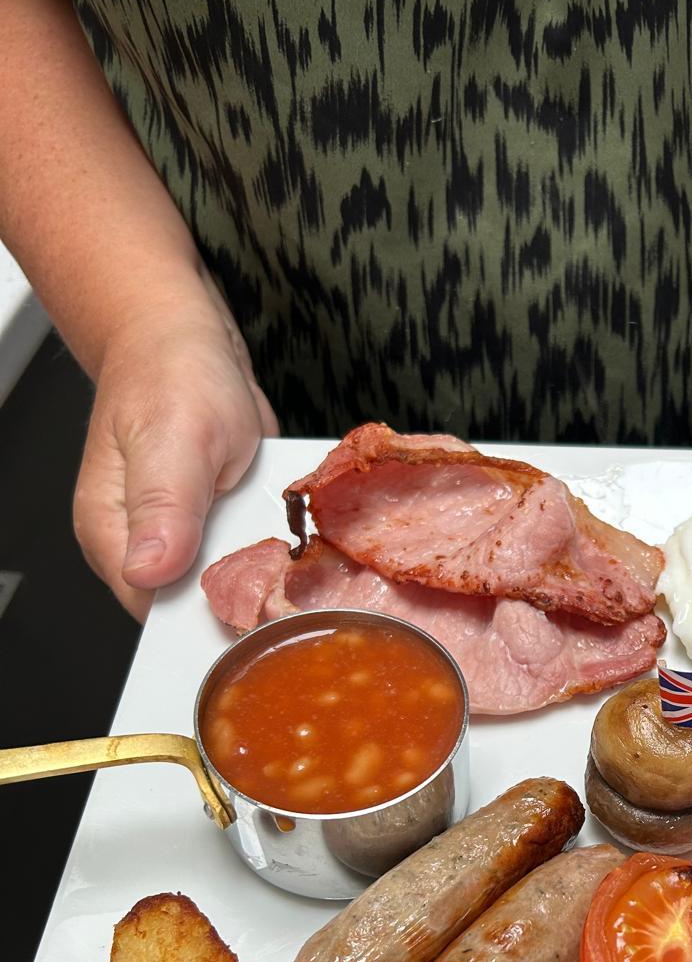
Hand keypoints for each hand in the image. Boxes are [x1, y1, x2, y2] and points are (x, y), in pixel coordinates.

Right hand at [73, 271, 277, 618]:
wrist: (187, 340)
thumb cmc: (169, 376)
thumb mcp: (173, 437)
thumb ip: (163, 506)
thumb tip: (148, 569)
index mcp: (115, 537)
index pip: (160, 614)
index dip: (209, 620)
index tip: (261, 613)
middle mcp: (147, 547)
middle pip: (199, 608)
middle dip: (246, 603)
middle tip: (296, 585)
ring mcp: (186, 539)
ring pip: (231, 586)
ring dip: (270, 577)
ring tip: (307, 561)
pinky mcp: (218, 526)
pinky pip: (251, 554)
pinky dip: (279, 549)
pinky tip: (303, 539)